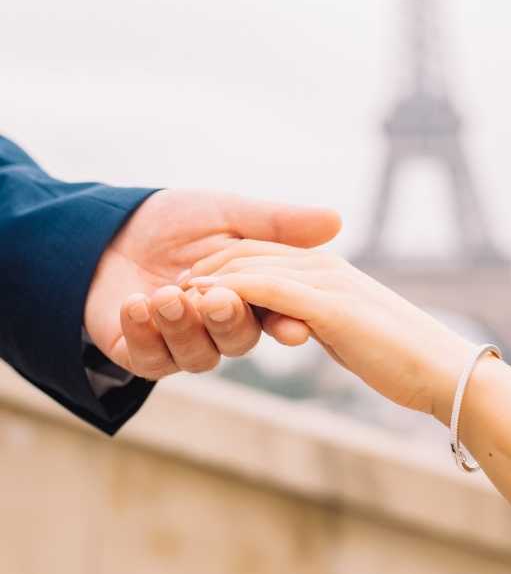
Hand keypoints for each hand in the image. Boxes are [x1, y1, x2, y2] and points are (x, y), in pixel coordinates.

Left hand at [84, 191, 340, 378]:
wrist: (109, 229)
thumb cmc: (173, 222)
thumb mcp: (227, 214)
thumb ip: (276, 223)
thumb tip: (338, 219)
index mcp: (248, 298)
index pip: (276, 318)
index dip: (286, 325)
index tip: (296, 329)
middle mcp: (220, 327)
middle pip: (237, 339)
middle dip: (228, 321)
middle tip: (217, 298)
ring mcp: (182, 344)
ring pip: (198, 355)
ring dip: (184, 327)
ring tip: (167, 295)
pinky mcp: (143, 355)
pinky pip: (150, 359)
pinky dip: (144, 333)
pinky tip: (134, 304)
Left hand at [186, 240, 473, 417]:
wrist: (441, 368)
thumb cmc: (398, 351)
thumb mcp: (350, 326)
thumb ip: (319, 314)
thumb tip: (295, 321)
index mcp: (326, 268)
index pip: (264, 253)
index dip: (225, 263)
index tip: (195, 282)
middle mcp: (322, 267)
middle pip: (250, 254)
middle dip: (208, 268)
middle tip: (175, 286)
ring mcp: (325, 283)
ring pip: (252, 269)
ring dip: (211, 279)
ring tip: (177, 294)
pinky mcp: (327, 306)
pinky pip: (267, 290)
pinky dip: (231, 291)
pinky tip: (202, 301)